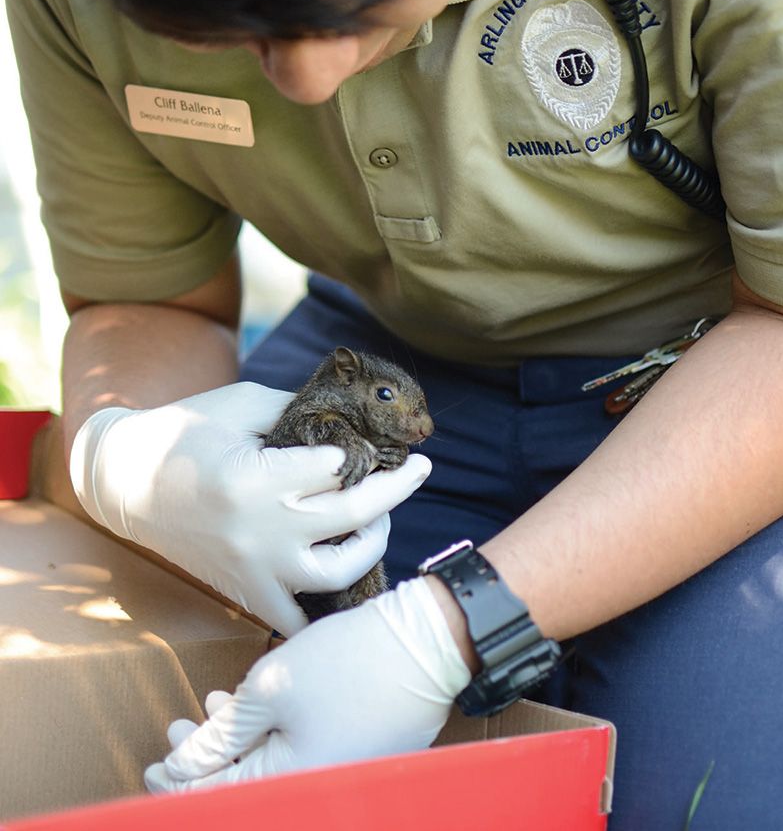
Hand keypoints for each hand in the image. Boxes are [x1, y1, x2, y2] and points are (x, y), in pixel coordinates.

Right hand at [70, 383, 429, 635]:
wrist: (124, 481)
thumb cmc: (183, 431)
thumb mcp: (242, 403)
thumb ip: (299, 406)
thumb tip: (352, 411)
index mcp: (255, 478)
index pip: (337, 468)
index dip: (362, 451)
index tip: (374, 440)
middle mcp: (260, 529)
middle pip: (354, 514)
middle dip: (397, 489)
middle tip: (421, 469)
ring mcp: (254, 567)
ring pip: (339, 572)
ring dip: (373, 544)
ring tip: (380, 520)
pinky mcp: (245, 590)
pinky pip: (297, 617)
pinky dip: (325, 604)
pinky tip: (345, 573)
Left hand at [144, 577, 470, 791]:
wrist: (426, 642)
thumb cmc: (349, 662)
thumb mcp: (271, 689)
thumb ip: (221, 734)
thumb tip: (179, 767)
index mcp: (291, 785)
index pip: (218, 799)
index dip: (178, 782)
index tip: (153, 759)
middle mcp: (319, 790)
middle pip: (247, 787)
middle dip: (208, 759)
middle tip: (182, 727)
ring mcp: (344, 774)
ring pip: (276, 768)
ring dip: (240, 742)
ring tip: (218, 706)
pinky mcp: (362, 756)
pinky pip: (305, 756)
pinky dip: (275, 735)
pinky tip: (261, 706)